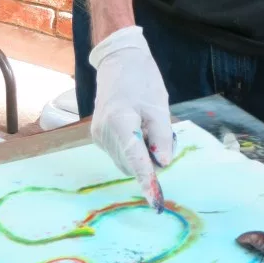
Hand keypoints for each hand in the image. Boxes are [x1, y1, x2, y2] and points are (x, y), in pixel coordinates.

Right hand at [89, 25, 173, 210]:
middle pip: (131, 163)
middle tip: (165, 138)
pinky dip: (133, 148)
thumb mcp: (159, 106)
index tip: (156, 202)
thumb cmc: (141, 79)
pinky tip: (140, 128)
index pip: (135, 160)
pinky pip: (119, 152)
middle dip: (150, 160)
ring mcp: (98, 135)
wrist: (118, 60)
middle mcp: (104, 132)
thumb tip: (163, 165)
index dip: (147, 182)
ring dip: (142, 154)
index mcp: (120, 122)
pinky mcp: (98, 135)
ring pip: (125, 160)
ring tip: (151, 126)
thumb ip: (162, 137)